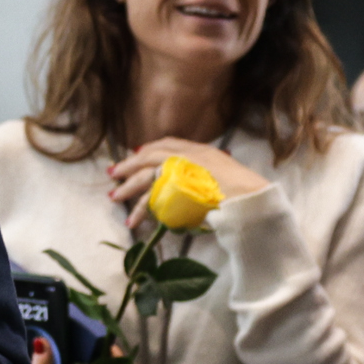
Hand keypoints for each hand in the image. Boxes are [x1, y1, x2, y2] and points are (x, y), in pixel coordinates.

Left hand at [106, 137, 269, 230]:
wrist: (251, 200)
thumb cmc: (244, 191)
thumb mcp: (223, 172)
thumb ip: (204, 171)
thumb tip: (191, 180)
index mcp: (200, 150)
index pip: (167, 143)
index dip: (148, 149)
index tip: (134, 154)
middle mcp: (189, 156)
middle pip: (150, 156)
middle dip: (129, 165)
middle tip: (112, 175)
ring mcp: (182, 171)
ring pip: (146, 176)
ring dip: (128, 188)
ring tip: (114, 199)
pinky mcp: (177, 189)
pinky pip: (153, 198)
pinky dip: (142, 209)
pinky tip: (134, 220)